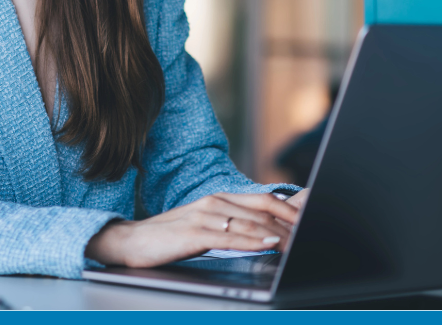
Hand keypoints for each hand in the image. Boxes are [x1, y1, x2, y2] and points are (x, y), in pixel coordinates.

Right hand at [85, 191, 307, 267]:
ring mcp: (204, 216)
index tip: (310, 220)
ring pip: (250, 222)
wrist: (131, 241)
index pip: (264, 200)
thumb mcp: (205, 226)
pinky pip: (230, 236)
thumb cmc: (170, 237)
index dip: (291, 210)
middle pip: (263, 209)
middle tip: (310, 235)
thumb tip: (263, 232)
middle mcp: (214, 202)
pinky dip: (253, 239)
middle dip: (291, 223)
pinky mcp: (194, 233)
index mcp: (219, 199)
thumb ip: (232, 225)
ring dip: (278, 234)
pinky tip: (267, 243)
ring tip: (297, 243)